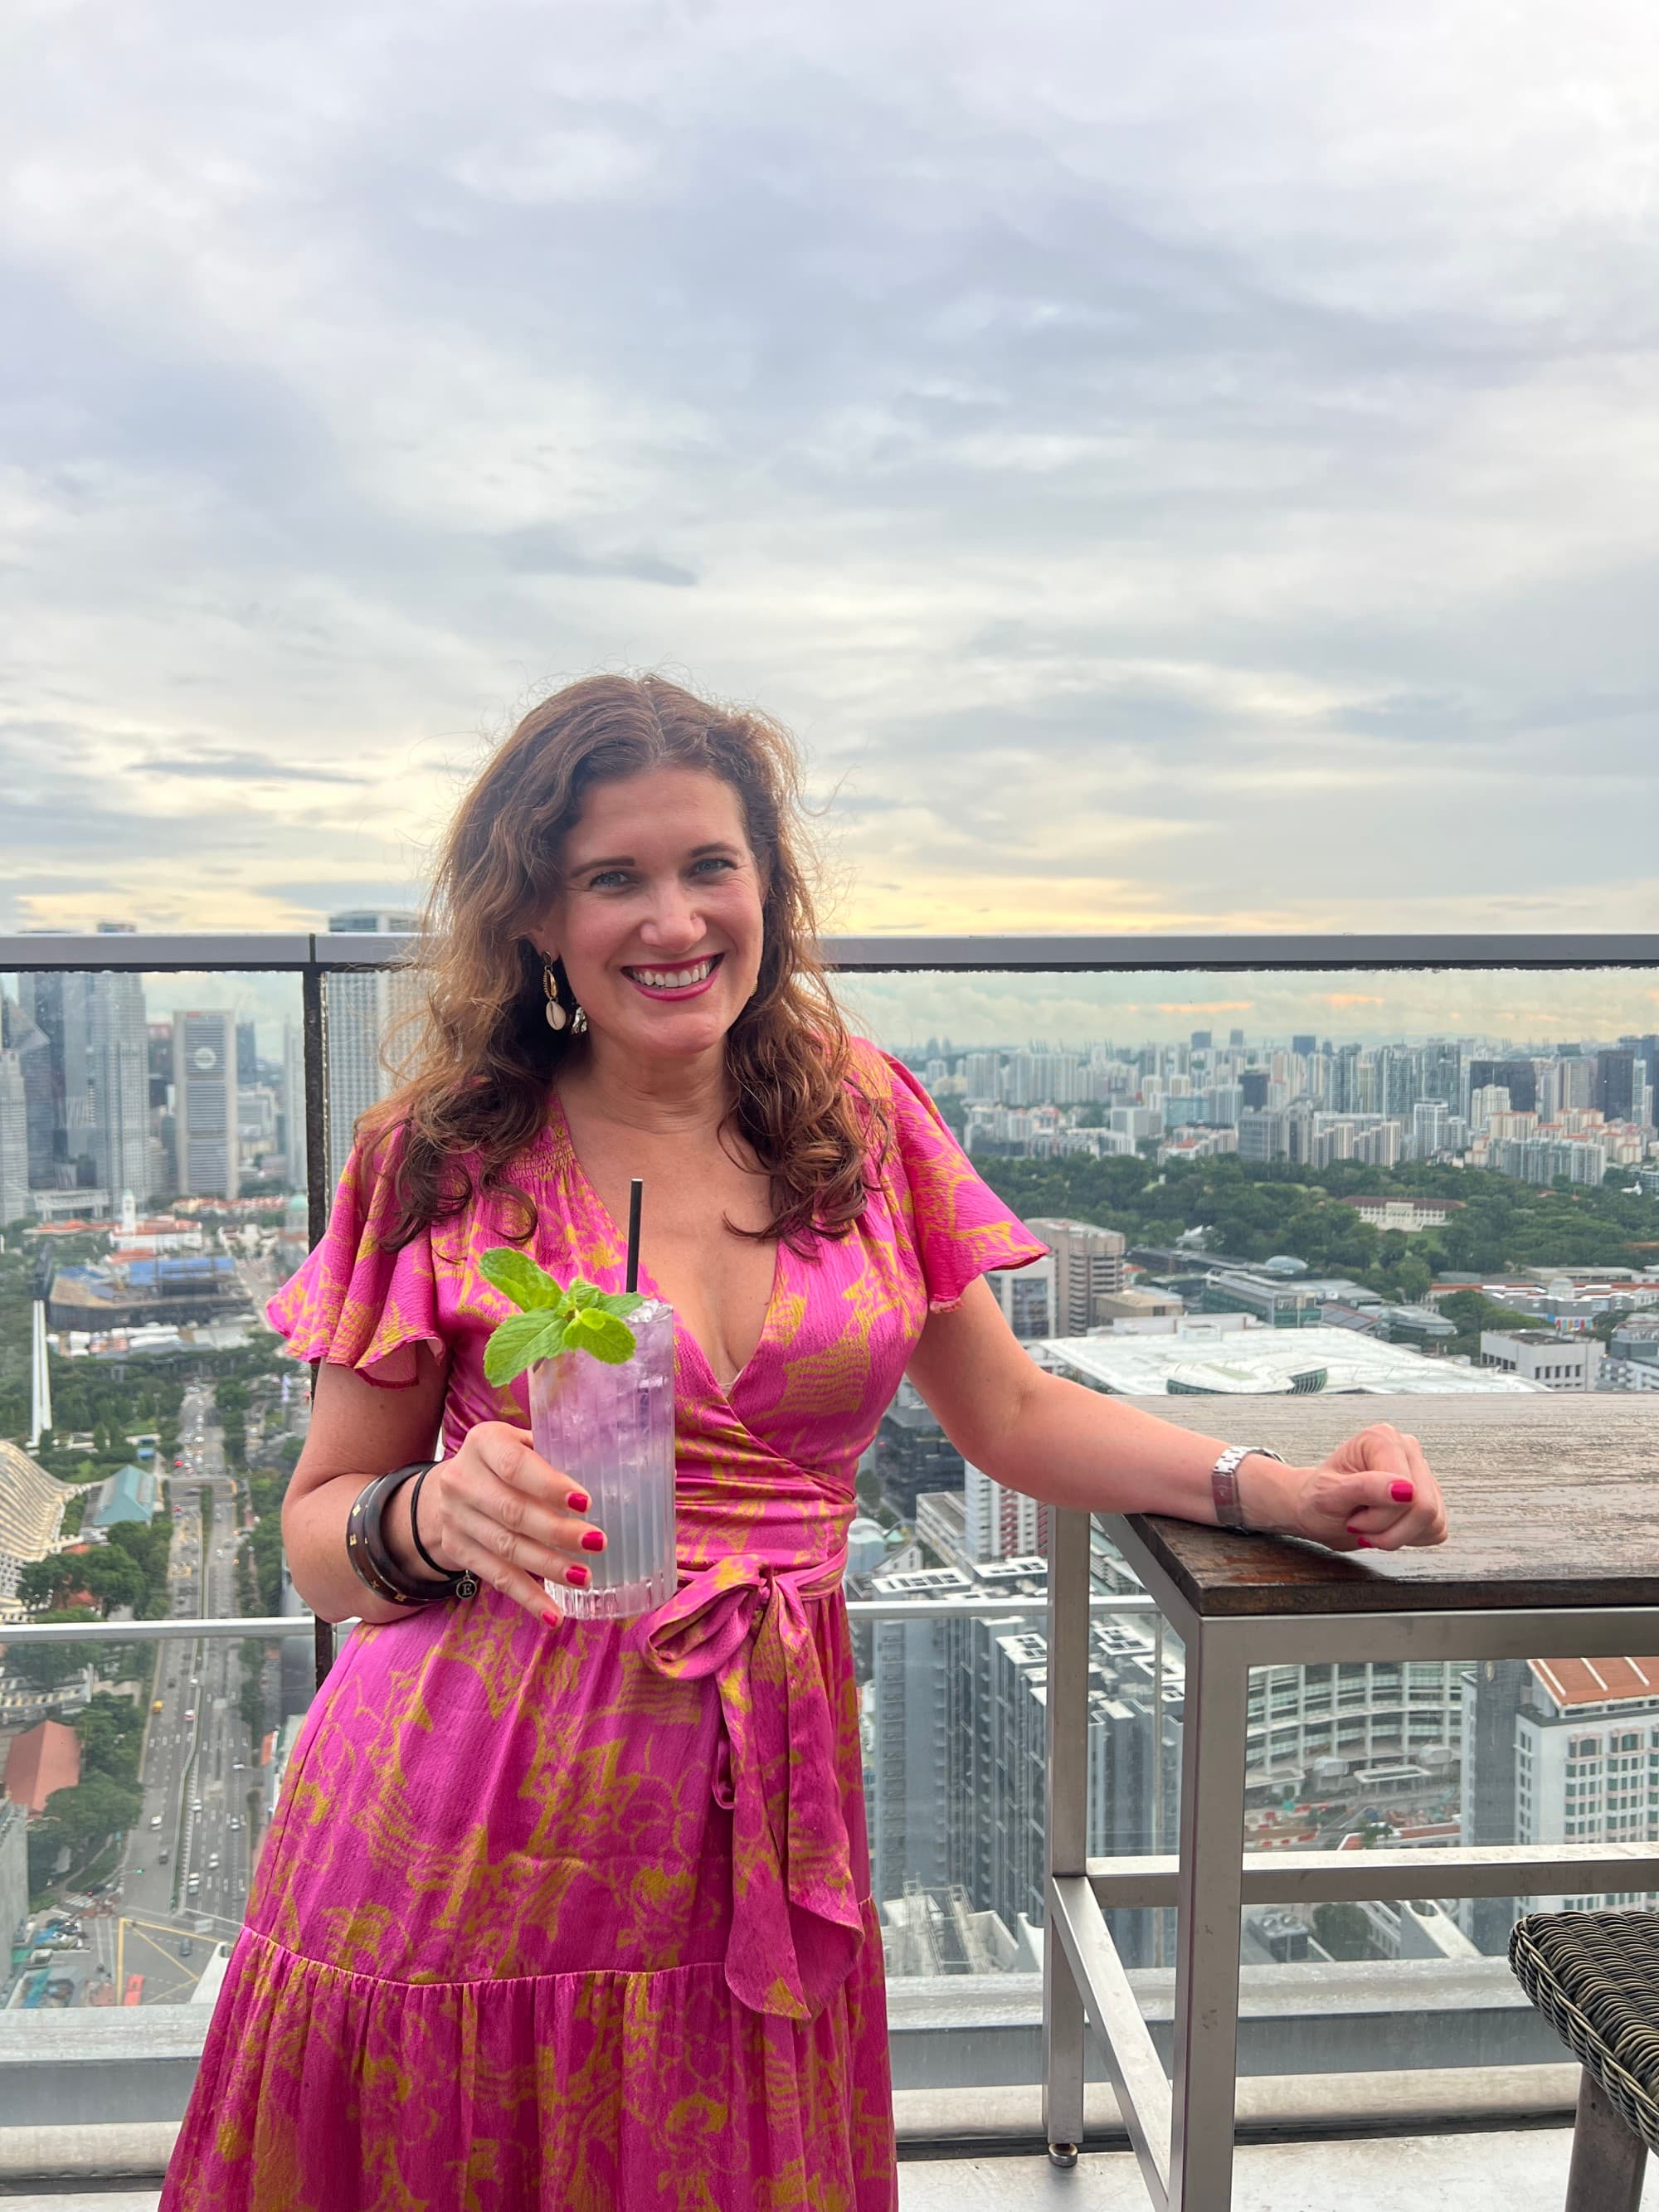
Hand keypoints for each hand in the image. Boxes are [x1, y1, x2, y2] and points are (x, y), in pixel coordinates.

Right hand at [407, 1422, 604, 1620]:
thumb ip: (553, 1452)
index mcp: (484, 1442)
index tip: (586, 1503)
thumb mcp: (521, 1443)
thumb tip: (610, 1470)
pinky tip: (553, 1614)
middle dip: (557, 1531)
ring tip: (584, 1578)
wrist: (447, 1489)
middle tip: (597, 1543)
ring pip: (506, 1548)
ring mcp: (455, 1518)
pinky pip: (496, 1577)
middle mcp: (462, 1480)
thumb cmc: (505, 1463)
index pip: (516, 1465)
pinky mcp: (457, 1550)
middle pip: (512, 1511)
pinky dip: (528, 1596)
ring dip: (548, 1566)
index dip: (550, 1485)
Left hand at [1242, 1423, 1448, 1552]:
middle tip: (1359, 1522)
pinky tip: (1388, 1526)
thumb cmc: (1317, 1499)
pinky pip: (1436, 1530)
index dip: (1379, 1515)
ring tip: (1370, 1523)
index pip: (1406, 1491)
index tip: (1352, 1514)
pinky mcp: (1432, 1498)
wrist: (1319, 1511)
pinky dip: (1410, 1538)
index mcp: (1382, 1439)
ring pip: (1433, 1521)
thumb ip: (1364, 1488)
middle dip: (1387, 1528)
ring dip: (1396, 1535)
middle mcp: (1408, 1450)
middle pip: (1424, 1507)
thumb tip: (1405, 1489)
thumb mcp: (1329, 1494)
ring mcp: (1423, 1474)